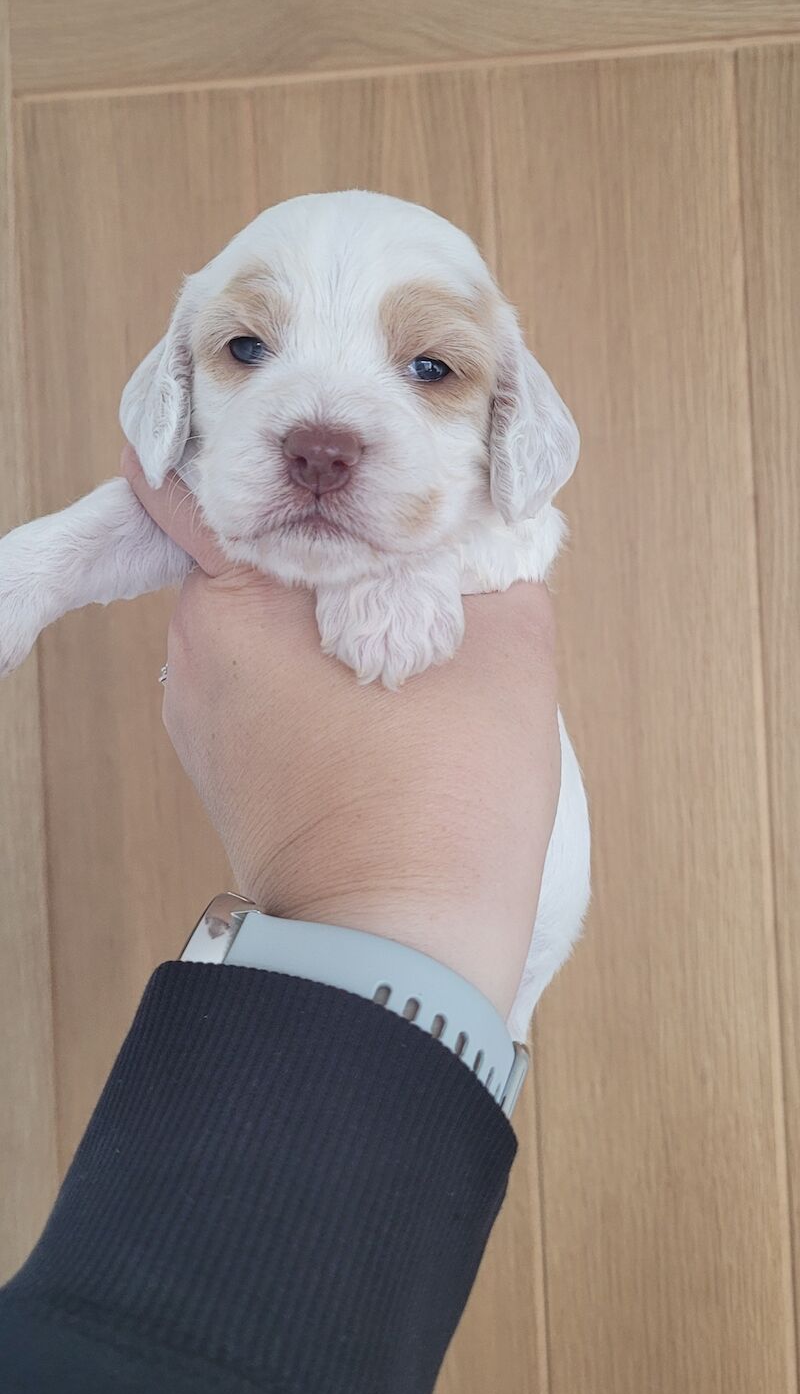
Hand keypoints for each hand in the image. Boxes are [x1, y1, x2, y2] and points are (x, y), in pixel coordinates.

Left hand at [122, 447, 560, 1018]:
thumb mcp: (503, 645)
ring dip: (321, 607)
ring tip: (406, 614)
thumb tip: (480, 527)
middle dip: (324, 538)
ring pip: (262, 619)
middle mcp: (196, 654)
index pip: (209, 482)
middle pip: (254, 552)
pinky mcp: (225, 767)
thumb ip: (487, 557)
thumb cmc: (444, 800)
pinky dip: (312, 664)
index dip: (272, 451)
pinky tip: (383, 681)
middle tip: (404, 531)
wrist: (402, 950)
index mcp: (236, 604)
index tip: (325, 443)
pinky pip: (263, 679)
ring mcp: (202, 717)